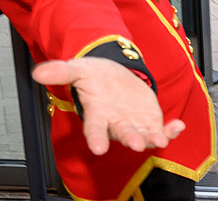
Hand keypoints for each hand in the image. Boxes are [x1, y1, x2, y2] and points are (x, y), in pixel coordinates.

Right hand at [32, 57, 185, 155]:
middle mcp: (116, 123)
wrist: (115, 73)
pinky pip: (162, 130)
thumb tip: (38, 73)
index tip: (98, 148)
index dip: (96, 139)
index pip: (94, 129)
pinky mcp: (150, 121)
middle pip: (122, 134)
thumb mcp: (79, 68)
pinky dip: (171, 131)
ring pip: (144, 136)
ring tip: (161, 139)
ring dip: (153, 139)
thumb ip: (61, 72)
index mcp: (97, 114)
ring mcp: (135, 124)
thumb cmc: (95, 76)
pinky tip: (179, 125)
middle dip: (129, 140)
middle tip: (135, 145)